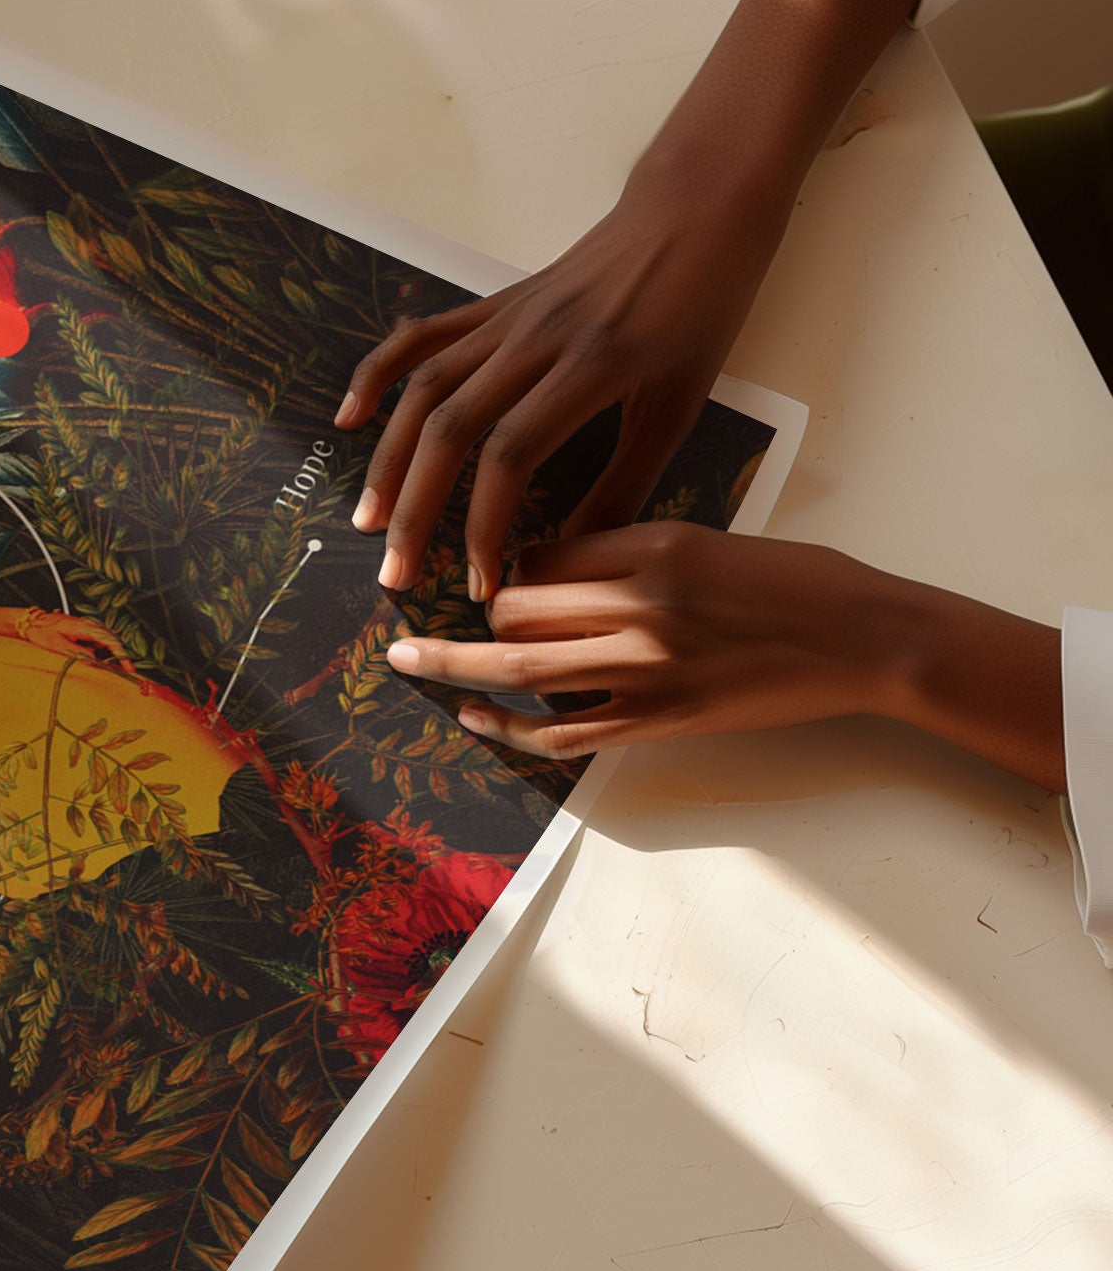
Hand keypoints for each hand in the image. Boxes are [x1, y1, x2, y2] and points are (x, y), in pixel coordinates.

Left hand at [3, 609, 130, 664]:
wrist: (31, 622)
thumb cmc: (42, 632)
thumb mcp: (58, 645)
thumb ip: (78, 652)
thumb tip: (95, 660)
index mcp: (84, 627)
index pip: (109, 640)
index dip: (122, 654)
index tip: (129, 667)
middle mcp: (89, 626)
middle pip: (112, 641)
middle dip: (121, 656)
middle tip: (128, 672)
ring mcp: (87, 629)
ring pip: (106, 643)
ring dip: (112, 656)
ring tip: (118, 671)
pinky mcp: (83, 633)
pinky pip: (97, 644)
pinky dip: (102, 654)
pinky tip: (103, 665)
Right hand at [337, 168, 784, 596]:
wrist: (693, 212)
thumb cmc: (699, 310)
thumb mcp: (679, 405)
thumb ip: (625, 483)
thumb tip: (575, 556)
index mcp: (590, 366)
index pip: (511, 456)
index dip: (484, 526)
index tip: (481, 584)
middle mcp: (535, 339)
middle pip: (450, 429)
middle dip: (416, 510)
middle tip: (397, 573)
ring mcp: (505, 317)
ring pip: (424, 390)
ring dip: (389, 460)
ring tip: (369, 520)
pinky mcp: (492, 304)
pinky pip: (421, 338)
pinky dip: (378, 375)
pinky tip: (349, 418)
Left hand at [384, 524, 1064, 790]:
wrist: (864, 639)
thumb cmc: (794, 581)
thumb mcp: (703, 539)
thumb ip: (626, 552)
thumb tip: (548, 569)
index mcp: (651, 546)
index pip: (540, 554)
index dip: (509, 568)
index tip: (497, 577)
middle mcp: (639, 606)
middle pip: (517, 607)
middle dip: (476, 616)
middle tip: (440, 619)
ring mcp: (647, 669)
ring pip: (522, 667)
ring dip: (455, 665)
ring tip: (407, 660)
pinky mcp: (660, 721)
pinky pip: (561, 730)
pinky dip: (507, 725)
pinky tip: (472, 716)